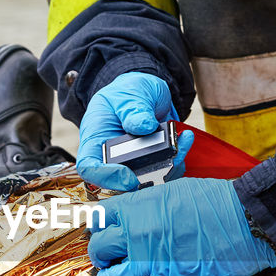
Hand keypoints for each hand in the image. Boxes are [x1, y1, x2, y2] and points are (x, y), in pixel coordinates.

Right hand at [76, 72, 192, 190]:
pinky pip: (164, 172)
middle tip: (169, 156)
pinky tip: (185, 139)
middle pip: (120, 182)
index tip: (129, 176)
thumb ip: (133, 109)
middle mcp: (110, 158)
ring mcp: (131, 164)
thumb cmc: (126, 93)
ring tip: (181, 141)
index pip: (90, 167)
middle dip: (148, 175)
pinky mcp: (150, 165)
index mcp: (95, 140)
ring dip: (169, 166)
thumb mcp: (129, 94)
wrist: (142, 94)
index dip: (107, 177)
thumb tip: (143, 126)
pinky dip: (178, 160)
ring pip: (147, 180)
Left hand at [87, 178, 275, 275]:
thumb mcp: (171, 192)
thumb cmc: (215, 203)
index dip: (99, 226)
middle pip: (98, 249)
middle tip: (109, 256)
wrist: (244, 223)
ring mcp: (149, 264)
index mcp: (136, 208)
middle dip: (102, 254)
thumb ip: (146, 206)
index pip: (98, 218)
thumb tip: (134, 217)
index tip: (104, 231)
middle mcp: (136, 236)